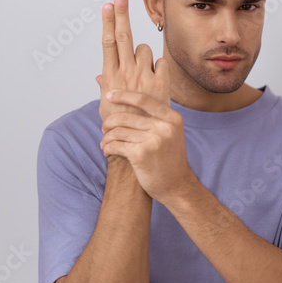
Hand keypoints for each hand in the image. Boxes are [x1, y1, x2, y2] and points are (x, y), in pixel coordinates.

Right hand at [98, 0, 169, 124]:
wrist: (136, 142)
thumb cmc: (119, 123)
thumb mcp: (106, 105)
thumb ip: (104, 86)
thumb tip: (98, 76)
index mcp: (109, 76)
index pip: (107, 42)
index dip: (108, 22)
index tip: (107, 5)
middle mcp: (125, 73)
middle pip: (122, 36)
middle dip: (121, 14)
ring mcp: (143, 77)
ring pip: (144, 49)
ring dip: (144, 55)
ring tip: (142, 74)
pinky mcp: (160, 84)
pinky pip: (161, 62)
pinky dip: (159, 66)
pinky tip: (156, 79)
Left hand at [100, 77, 191, 204]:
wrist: (177, 186)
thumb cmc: (169, 159)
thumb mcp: (171, 133)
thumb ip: (155, 116)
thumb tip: (131, 96)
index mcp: (173, 119)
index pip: (143, 99)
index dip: (123, 95)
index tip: (109, 96)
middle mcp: (164, 127)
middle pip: (126, 116)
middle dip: (109, 122)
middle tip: (104, 129)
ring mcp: (153, 140)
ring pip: (118, 131)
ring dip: (107, 138)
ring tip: (105, 143)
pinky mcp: (141, 154)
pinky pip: (116, 145)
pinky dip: (108, 148)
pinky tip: (108, 152)